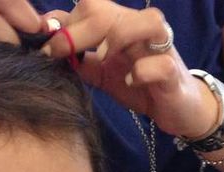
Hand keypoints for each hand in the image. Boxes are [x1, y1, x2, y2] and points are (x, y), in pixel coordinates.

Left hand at [42, 0, 220, 137]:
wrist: (176, 108)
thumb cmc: (138, 85)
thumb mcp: (100, 71)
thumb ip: (78, 56)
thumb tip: (47, 42)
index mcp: (120, 23)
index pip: (88, 5)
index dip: (64, 23)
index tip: (46, 48)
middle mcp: (140, 27)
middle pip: (105, 10)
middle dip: (77, 33)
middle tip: (60, 55)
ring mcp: (160, 47)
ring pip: (142, 23)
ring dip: (115, 38)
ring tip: (102, 59)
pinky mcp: (173, 71)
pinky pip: (158, 63)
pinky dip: (141, 71)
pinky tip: (131, 81)